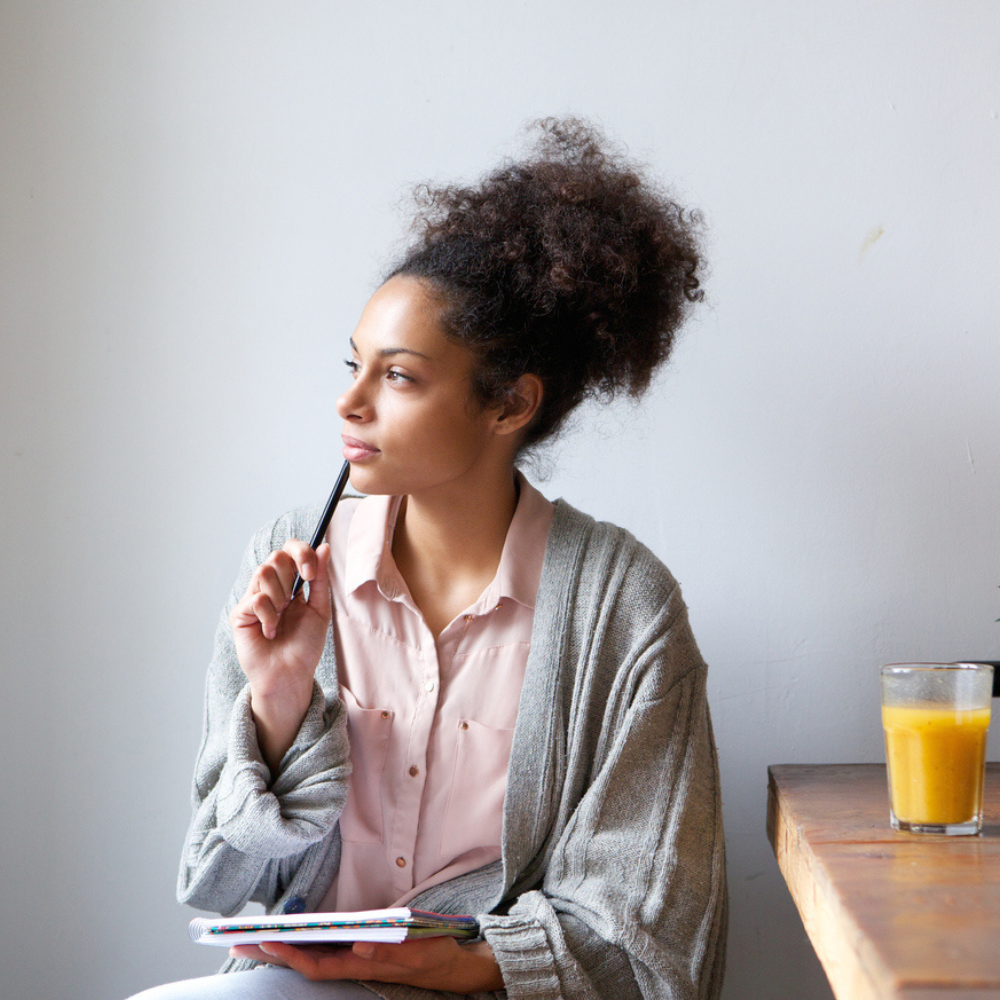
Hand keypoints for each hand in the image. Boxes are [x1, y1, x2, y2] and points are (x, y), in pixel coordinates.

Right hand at [229, 540, 331, 771]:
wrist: (291, 675)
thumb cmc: (305, 646)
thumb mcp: (319, 609)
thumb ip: (320, 579)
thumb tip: (325, 546)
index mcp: (290, 584)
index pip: (289, 551)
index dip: (301, 552)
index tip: (311, 572)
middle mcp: (270, 587)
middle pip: (276, 556)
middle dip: (292, 572)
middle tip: (297, 595)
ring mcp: (252, 598)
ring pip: (263, 572)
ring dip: (280, 596)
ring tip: (282, 618)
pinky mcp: (240, 614)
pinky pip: (256, 599)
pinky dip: (269, 616)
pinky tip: (271, 632)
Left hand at [229, 937, 503, 993]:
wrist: (451, 964)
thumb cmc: (433, 955)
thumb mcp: (418, 951)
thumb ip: (389, 951)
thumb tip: (359, 945)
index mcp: (362, 965)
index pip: (317, 964)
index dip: (291, 955)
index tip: (267, 940)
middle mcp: (352, 963)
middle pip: (305, 960)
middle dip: (272, 951)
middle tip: (237, 939)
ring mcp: (354, 958)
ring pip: (310, 955)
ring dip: (282, 947)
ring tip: (252, 936)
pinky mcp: (359, 951)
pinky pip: (323, 949)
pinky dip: (302, 942)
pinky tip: (289, 935)